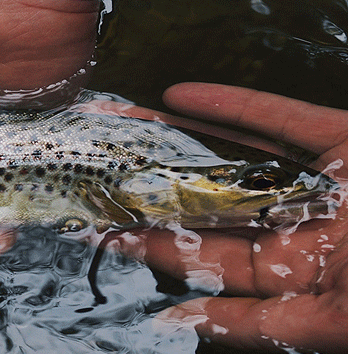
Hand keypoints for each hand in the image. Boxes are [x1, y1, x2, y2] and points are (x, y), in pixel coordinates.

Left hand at [112, 83, 346, 352]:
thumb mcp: (335, 325)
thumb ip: (259, 325)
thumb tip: (181, 321)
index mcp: (293, 275)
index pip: (202, 255)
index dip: (147, 239)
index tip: (98, 222)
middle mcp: (296, 225)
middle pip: (207, 200)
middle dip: (151, 183)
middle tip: (96, 165)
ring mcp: (317, 181)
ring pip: (233, 155)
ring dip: (175, 138)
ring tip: (121, 123)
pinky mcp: (342, 140)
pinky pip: (281, 118)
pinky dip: (233, 104)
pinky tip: (180, 96)